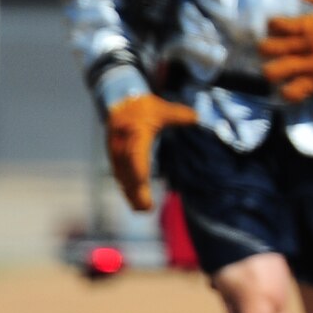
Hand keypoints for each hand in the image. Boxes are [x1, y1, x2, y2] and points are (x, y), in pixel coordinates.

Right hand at [104, 93, 198, 211]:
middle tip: (145, 208)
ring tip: (142, 210)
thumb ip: (179, 115)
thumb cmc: (144, 107)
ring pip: (122, 176)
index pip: (135, 153)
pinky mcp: (115, 159)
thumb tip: (196, 117)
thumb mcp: (162, 108)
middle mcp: (122, 145)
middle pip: (127, 171)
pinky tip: (134, 201)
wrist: (121, 103)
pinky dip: (127, 189)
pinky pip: (120, 176)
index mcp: (134, 132)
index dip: (138, 169)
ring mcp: (116, 153)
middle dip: (135, 190)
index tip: (142, 183)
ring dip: (130, 194)